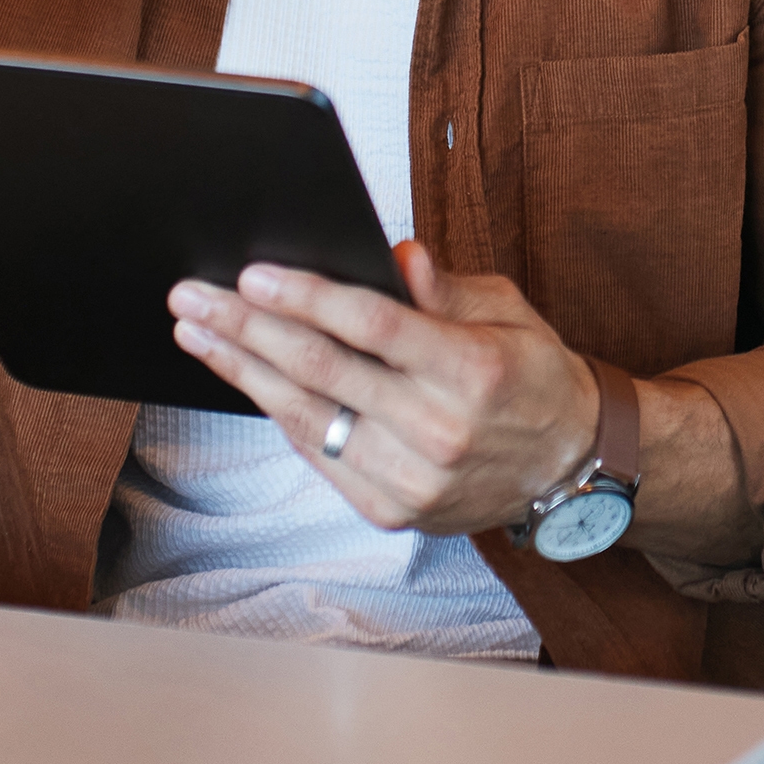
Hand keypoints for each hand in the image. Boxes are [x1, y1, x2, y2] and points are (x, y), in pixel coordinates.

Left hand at [167, 242, 601, 538]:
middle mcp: (439, 429)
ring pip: (306, 415)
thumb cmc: (532, 376)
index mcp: (471, 369)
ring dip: (242, 370)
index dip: (306, 297)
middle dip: (246, 327)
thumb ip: (445, 286)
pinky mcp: (392, 509)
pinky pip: (317, 453)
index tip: (252, 273)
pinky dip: (276, 412)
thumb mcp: (507, 311)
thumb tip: (396, 254)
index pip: (371, 326)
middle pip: (321, 369)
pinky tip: (244, 378)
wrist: (569, 468)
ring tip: (198, 333)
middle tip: (194, 296)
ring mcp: (411, 477)